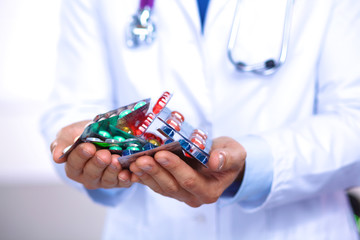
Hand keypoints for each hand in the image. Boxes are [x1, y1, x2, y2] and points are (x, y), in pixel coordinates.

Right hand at [50, 120, 131, 188]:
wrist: (104, 132)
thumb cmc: (85, 133)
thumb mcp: (70, 134)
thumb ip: (61, 144)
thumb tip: (57, 157)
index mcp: (74, 167)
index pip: (74, 164)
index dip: (81, 156)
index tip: (88, 147)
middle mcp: (88, 177)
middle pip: (91, 173)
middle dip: (98, 163)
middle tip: (104, 154)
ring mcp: (104, 180)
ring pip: (107, 179)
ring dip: (112, 171)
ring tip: (116, 160)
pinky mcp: (120, 181)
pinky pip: (123, 183)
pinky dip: (125, 178)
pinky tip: (127, 172)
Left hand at [129, 137, 245, 206]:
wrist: (220, 159)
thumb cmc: (228, 155)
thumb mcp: (235, 153)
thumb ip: (227, 158)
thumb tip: (216, 161)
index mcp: (209, 190)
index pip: (189, 180)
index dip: (175, 168)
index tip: (162, 154)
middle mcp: (193, 196)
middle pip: (171, 186)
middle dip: (155, 172)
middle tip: (142, 158)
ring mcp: (180, 194)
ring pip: (160, 187)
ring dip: (146, 175)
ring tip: (134, 161)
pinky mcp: (170, 187)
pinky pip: (155, 184)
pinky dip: (143, 177)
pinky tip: (132, 168)